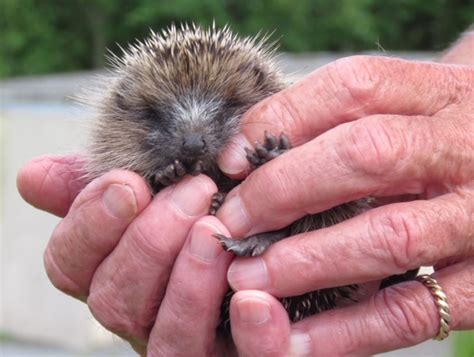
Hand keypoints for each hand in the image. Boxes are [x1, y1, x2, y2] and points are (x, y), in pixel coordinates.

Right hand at [17, 155, 264, 355]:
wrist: (264, 227)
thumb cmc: (203, 204)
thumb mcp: (154, 187)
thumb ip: (98, 187)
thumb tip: (34, 176)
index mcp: (115, 274)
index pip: (71, 266)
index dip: (90, 226)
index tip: (129, 183)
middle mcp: (144, 316)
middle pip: (114, 302)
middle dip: (148, 243)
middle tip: (192, 191)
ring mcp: (190, 343)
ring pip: (167, 341)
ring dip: (187, 285)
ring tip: (214, 231)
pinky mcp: (239, 355)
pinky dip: (250, 337)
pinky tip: (257, 300)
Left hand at [215, 45, 473, 352]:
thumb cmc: (438, 143)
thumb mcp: (408, 111)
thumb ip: (339, 121)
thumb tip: (246, 156)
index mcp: (439, 95)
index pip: (352, 88)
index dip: (282, 120)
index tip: (232, 160)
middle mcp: (464, 148)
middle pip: (365, 155)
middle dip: (283, 190)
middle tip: (232, 222)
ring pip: (389, 236)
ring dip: (307, 261)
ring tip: (247, 277)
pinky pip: (415, 310)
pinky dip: (350, 329)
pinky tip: (299, 339)